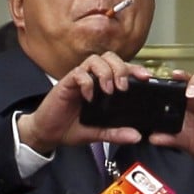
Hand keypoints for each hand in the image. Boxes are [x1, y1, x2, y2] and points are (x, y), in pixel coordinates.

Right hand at [16, 52, 150, 154]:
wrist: (48, 133)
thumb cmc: (71, 128)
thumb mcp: (98, 133)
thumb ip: (116, 133)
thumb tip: (136, 136)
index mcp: (102, 86)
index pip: (121, 68)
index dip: (134, 69)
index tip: (146, 77)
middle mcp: (92, 79)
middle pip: (110, 57)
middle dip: (120, 68)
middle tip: (123, 87)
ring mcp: (79, 79)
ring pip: (95, 59)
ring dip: (105, 72)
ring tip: (109, 90)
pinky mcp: (66, 83)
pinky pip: (78, 73)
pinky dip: (87, 82)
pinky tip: (89, 96)